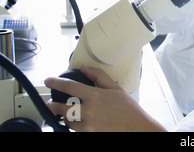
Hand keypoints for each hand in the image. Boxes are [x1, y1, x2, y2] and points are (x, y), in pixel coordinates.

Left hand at [45, 65, 165, 131]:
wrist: (137, 128)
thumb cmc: (129, 109)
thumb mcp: (115, 88)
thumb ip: (99, 77)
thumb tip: (84, 69)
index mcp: (95, 96)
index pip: (70, 87)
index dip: (56, 83)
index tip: (48, 81)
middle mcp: (89, 111)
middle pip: (62, 107)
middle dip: (53, 105)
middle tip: (49, 103)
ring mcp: (88, 125)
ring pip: (67, 120)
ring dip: (63, 116)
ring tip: (63, 112)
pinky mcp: (89, 134)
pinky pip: (74, 129)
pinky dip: (72, 124)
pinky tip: (75, 121)